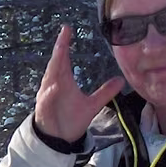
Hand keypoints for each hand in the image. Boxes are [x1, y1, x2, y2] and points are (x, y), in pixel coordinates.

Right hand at [34, 25, 123, 143]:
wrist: (60, 137)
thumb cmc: (71, 118)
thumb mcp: (92, 105)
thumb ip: (105, 92)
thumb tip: (120, 80)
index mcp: (63, 80)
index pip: (63, 58)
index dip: (64, 43)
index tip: (67, 28)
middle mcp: (54, 84)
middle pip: (56, 63)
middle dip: (59, 49)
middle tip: (63, 34)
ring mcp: (48, 95)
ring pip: (50, 78)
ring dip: (55, 67)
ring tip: (60, 52)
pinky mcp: (44, 108)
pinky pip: (47, 99)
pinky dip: (50, 92)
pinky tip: (55, 86)